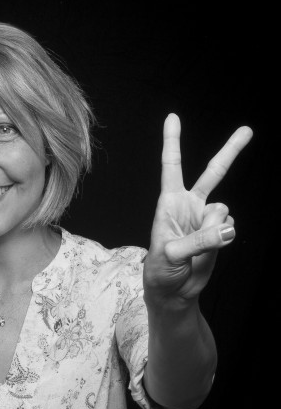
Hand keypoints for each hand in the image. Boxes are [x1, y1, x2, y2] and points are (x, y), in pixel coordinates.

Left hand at [143, 113, 252, 303]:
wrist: (173, 291)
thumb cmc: (160, 270)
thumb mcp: (170, 254)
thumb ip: (198, 240)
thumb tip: (227, 229)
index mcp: (169, 203)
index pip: (172, 166)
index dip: (172, 142)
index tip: (173, 117)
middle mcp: (190, 205)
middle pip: (213, 173)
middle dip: (231, 151)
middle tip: (248, 130)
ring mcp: (206, 219)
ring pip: (223, 212)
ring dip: (214, 229)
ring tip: (197, 247)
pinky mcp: (219, 234)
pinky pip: (229, 229)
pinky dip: (222, 240)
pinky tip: (209, 250)